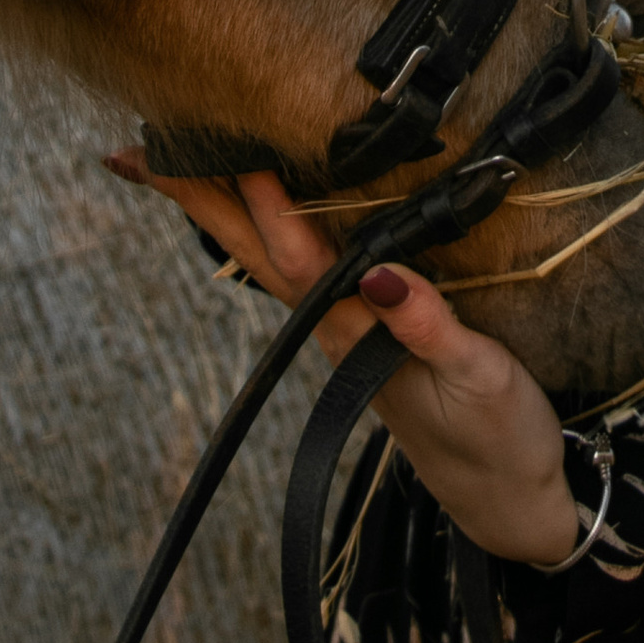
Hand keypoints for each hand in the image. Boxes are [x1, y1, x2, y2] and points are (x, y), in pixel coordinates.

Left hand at [125, 156, 580, 568]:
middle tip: (137, 152)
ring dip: (222, 212)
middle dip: (199, 203)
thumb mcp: (480, 378)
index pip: (296, 256)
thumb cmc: (497, 439)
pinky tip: (262, 209)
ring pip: (269, 259)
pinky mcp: (362, 334)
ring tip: (176, 165)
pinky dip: (271, 230)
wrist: (506, 500)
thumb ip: (430, 328)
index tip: (225, 142)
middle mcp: (336, 330)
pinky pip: (303, 268)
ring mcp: (343, 332)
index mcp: (358, 335)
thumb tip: (379, 276)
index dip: (262, 201)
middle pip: (255, 255)